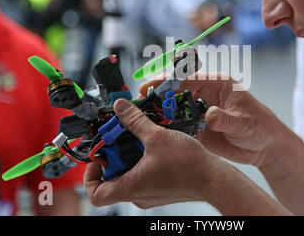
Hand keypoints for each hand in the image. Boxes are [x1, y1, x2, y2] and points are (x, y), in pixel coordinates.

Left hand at [84, 99, 222, 207]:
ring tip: (139, 138)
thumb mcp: (156, 136)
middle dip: (114, 157)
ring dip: (130, 157)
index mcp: (131, 186)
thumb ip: (135, 121)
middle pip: (112, 179)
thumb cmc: (189, 166)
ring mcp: (150, 193)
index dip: (90, 175)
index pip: (96, 193)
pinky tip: (154, 146)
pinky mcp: (161, 189)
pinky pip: (144, 176)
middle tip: (121, 139)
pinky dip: (143, 161)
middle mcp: (138, 194)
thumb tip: (120, 108)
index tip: (98, 157)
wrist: (213, 178)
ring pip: (129, 176)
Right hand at [139, 73, 284, 167]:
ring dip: (160, 110)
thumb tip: (210, 115)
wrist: (265, 147)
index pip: (189, 77)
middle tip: (141, 99)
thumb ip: (226, 119)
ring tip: (142, 115)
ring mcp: (200, 111)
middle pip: (177, 90)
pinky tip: (155, 130)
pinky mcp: (198, 127)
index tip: (152, 84)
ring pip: (175, 107)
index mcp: (218, 84)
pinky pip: (179, 125)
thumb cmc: (261, 127)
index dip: (169, 80)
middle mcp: (206, 95)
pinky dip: (168, 127)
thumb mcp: (245, 122)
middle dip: (159, 93)